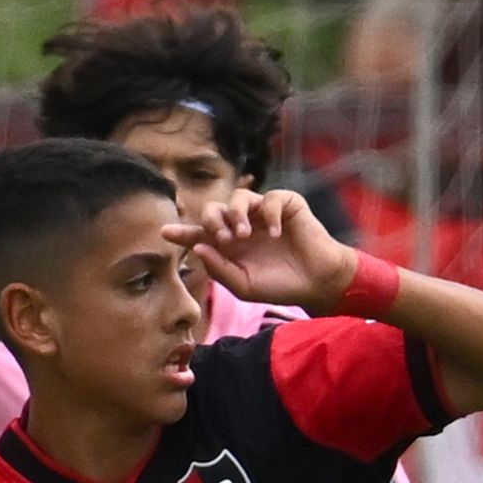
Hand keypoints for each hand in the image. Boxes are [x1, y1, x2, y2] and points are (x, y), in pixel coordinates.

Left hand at [166, 188, 359, 315]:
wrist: (317, 282)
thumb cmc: (280, 285)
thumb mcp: (245, 286)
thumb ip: (220, 269)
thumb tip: (198, 249)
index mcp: (229, 246)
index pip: (200, 234)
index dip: (182, 232)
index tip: (165, 232)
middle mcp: (242, 225)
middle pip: (215, 209)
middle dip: (212, 220)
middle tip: (223, 239)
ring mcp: (263, 213)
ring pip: (239, 196)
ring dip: (236, 214)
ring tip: (244, 236)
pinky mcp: (286, 205)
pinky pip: (270, 198)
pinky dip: (269, 214)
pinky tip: (276, 234)